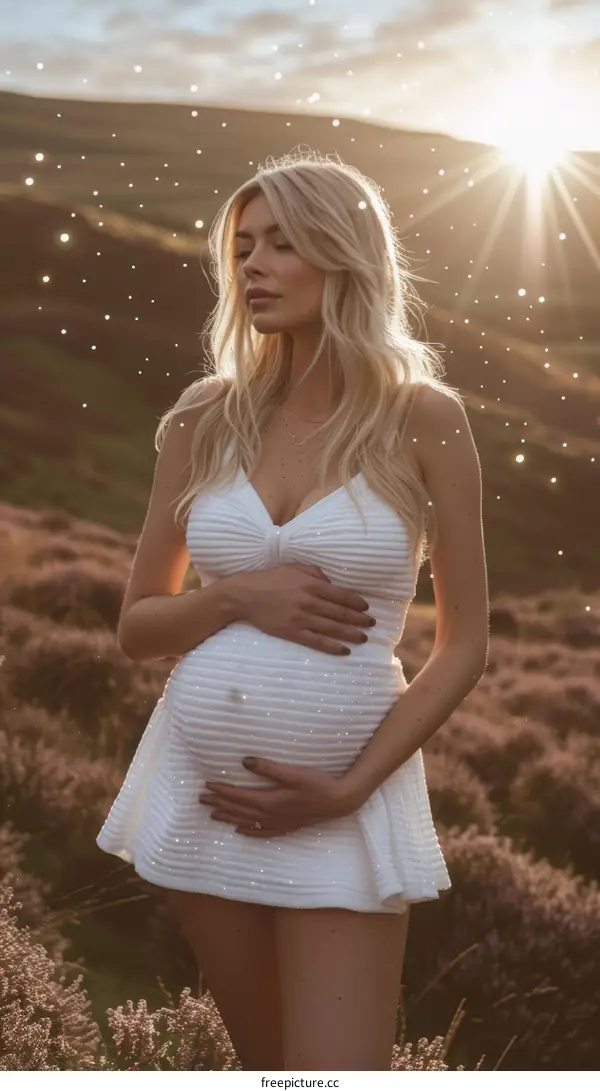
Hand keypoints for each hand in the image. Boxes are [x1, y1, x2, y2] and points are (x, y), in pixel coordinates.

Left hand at [198, 756, 360, 836]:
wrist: (339, 802)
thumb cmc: (317, 783)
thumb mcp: (292, 772)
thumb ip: (268, 767)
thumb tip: (244, 761)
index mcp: (269, 800)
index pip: (238, 796)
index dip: (222, 791)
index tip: (207, 786)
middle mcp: (269, 815)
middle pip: (238, 810)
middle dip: (219, 804)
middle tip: (201, 800)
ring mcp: (278, 823)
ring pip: (246, 822)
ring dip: (228, 817)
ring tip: (213, 815)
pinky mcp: (286, 826)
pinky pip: (261, 832)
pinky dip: (248, 831)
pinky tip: (240, 831)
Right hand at [231, 563, 375, 655]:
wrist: (245, 594)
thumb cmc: (270, 579)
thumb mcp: (294, 568)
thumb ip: (315, 573)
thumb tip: (331, 582)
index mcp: (311, 584)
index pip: (342, 595)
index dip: (357, 603)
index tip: (366, 608)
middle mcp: (309, 602)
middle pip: (340, 613)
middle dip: (359, 620)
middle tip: (371, 624)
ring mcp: (301, 618)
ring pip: (332, 628)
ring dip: (351, 634)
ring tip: (363, 638)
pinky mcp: (292, 632)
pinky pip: (316, 641)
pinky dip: (332, 646)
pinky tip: (344, 650)